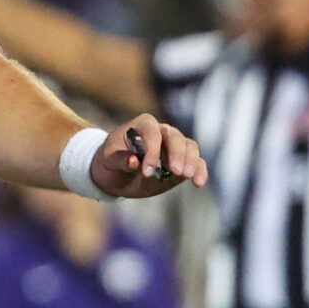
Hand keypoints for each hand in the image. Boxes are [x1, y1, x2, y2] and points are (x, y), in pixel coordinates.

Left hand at [90, 115, 206, 197]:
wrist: (116, 175)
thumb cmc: (110, 162)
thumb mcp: (108, 161)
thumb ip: (120, 160)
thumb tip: (133, 161)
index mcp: (143, 125)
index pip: (153, 133)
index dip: (152, 150)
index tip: (148, 171)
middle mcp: (162, 131)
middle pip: (176, 137)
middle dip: (177, 154)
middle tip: (176, 172)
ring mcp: (174, 146)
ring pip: (189, 146)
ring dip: (191, 161)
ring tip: (188, 176)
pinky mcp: (182, 161)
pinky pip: (196, 161)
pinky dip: (200, 170)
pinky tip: (199, 182)